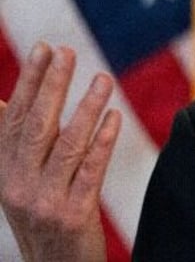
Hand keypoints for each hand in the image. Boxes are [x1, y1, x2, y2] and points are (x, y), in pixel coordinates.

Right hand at [0, 43, 121, 261]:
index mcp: (5, 171)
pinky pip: (90, 172)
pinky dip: (103, 142)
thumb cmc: (42, 212)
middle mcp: (19, 185)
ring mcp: (46, 201)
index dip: (29, 82)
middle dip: (51, 86)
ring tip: (103, 79)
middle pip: (37, 126)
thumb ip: (15, 140)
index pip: (15, 118)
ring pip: (66, 146)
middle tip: (68, 51)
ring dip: (86, 109)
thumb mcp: (19, 178)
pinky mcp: (74, 215)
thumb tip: (2, 99)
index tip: (44, 48)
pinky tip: (115, 117)